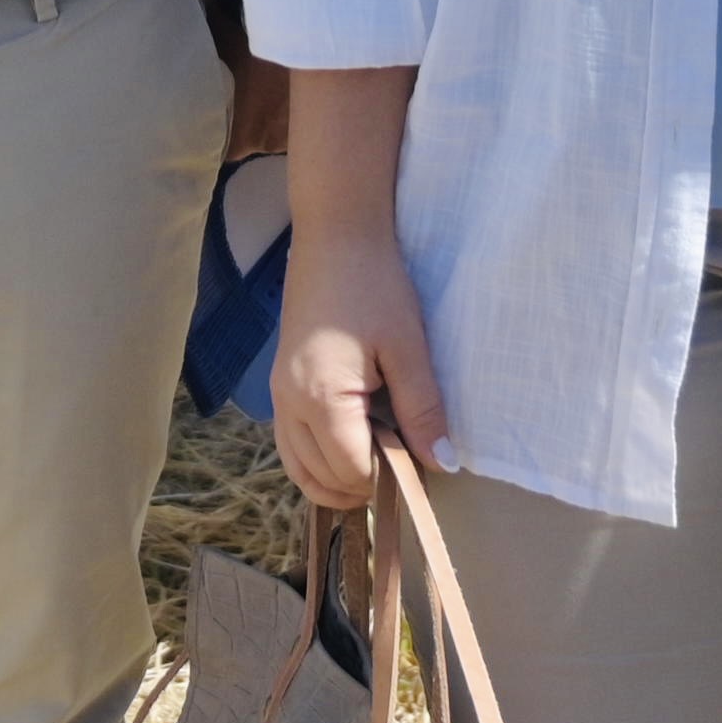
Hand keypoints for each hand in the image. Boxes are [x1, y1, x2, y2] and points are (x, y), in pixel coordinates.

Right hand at [269, 224, 450, 513]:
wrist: (335, 237)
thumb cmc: (375, 286)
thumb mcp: (408, 347)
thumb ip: (422, 410)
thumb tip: (442, 464)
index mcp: (322, 397)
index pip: (352, 470)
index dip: (389, 480)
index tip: (422, 467)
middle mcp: (289, 404)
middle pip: (322, 477)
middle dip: (364, 484)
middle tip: (406, 466)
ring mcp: (279, 396)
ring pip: (299, 469)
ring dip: (337, 481)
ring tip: (380, 468)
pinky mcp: (279, 386)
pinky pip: (291, 445)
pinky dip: (317, 462)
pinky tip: (350, 449)